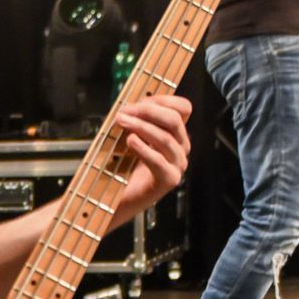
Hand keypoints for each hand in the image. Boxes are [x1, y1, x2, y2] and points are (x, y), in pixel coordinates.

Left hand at [112, 94, 191, 215]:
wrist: (115, 198)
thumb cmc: (121, 166)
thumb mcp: (130, 135)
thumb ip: (135, 119)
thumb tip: (130, 104)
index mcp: (175, 133)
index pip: (183, 108)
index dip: (162, 100)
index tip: (138, 101)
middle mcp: (181, 148)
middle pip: (174, 120)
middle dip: (148, 112)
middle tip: (124, 112)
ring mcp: (177, 164)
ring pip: (165, 138)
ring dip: (141, 127)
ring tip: (121, 123)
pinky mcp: (169, 180)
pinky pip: (159, 160)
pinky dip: (143, 148)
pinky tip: (130, 141)